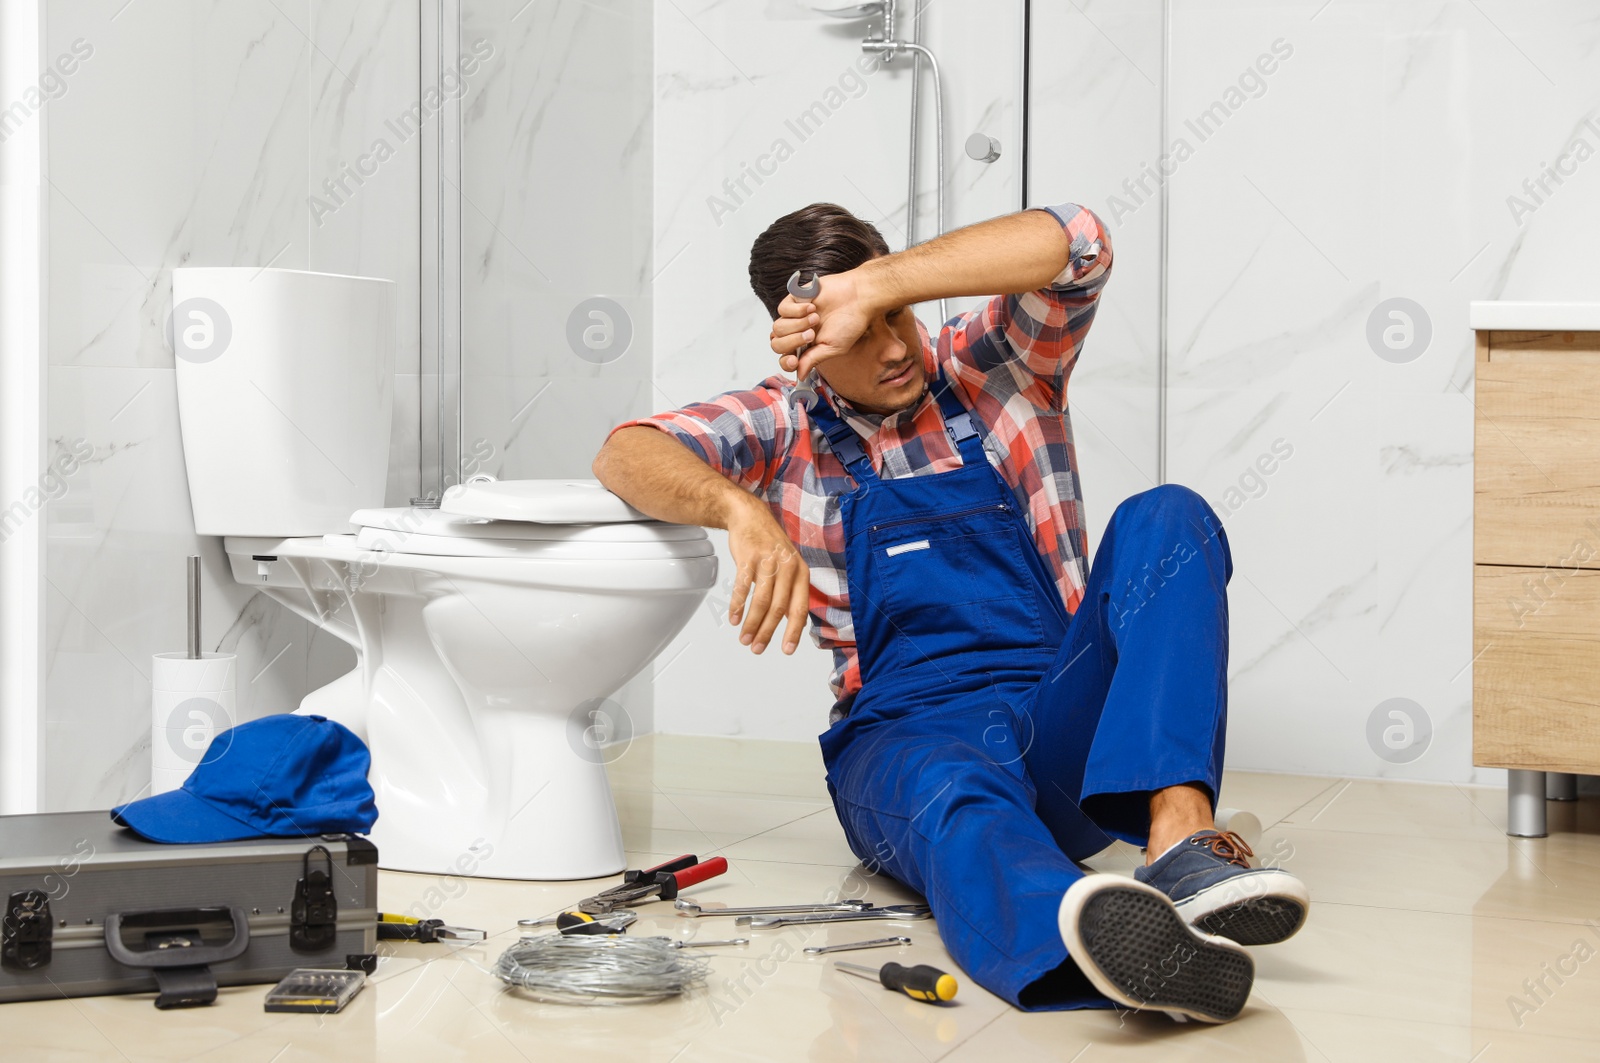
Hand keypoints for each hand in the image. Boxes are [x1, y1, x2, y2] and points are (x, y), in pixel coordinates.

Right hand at [725, 495, 809, 654]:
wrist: (751, 517)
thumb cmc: (771, 546)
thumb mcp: (790, 566)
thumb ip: (792, 592)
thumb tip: (792, 622)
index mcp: (801, 573)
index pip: (800, 608)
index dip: (793, 632)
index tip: (786, 650)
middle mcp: (787, 567)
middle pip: (778, 609)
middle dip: (766, 633)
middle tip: (757, 648)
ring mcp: (768, 561)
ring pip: (761, 601)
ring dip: (751, 624)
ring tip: (744, 639)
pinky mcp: (748, 557)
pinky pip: (742, 587)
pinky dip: (737, 606)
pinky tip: (734, 618)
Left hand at [769, 271, 874, 379]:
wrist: (858, 298)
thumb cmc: (850, 323)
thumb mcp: (834, 348)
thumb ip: (814, 359)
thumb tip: (800, 375)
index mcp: (806, 348)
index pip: (785, 359)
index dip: (786, 362)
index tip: (794, 361)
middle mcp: (797, 332)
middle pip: (777, 344)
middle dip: (793, 341)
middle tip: (811, 334)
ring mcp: (794, 316)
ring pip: (778, 327)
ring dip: (798, 324)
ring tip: (816, 318)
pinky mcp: (794, 300)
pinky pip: (782, 309)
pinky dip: (797, 310)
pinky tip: (812, 307)